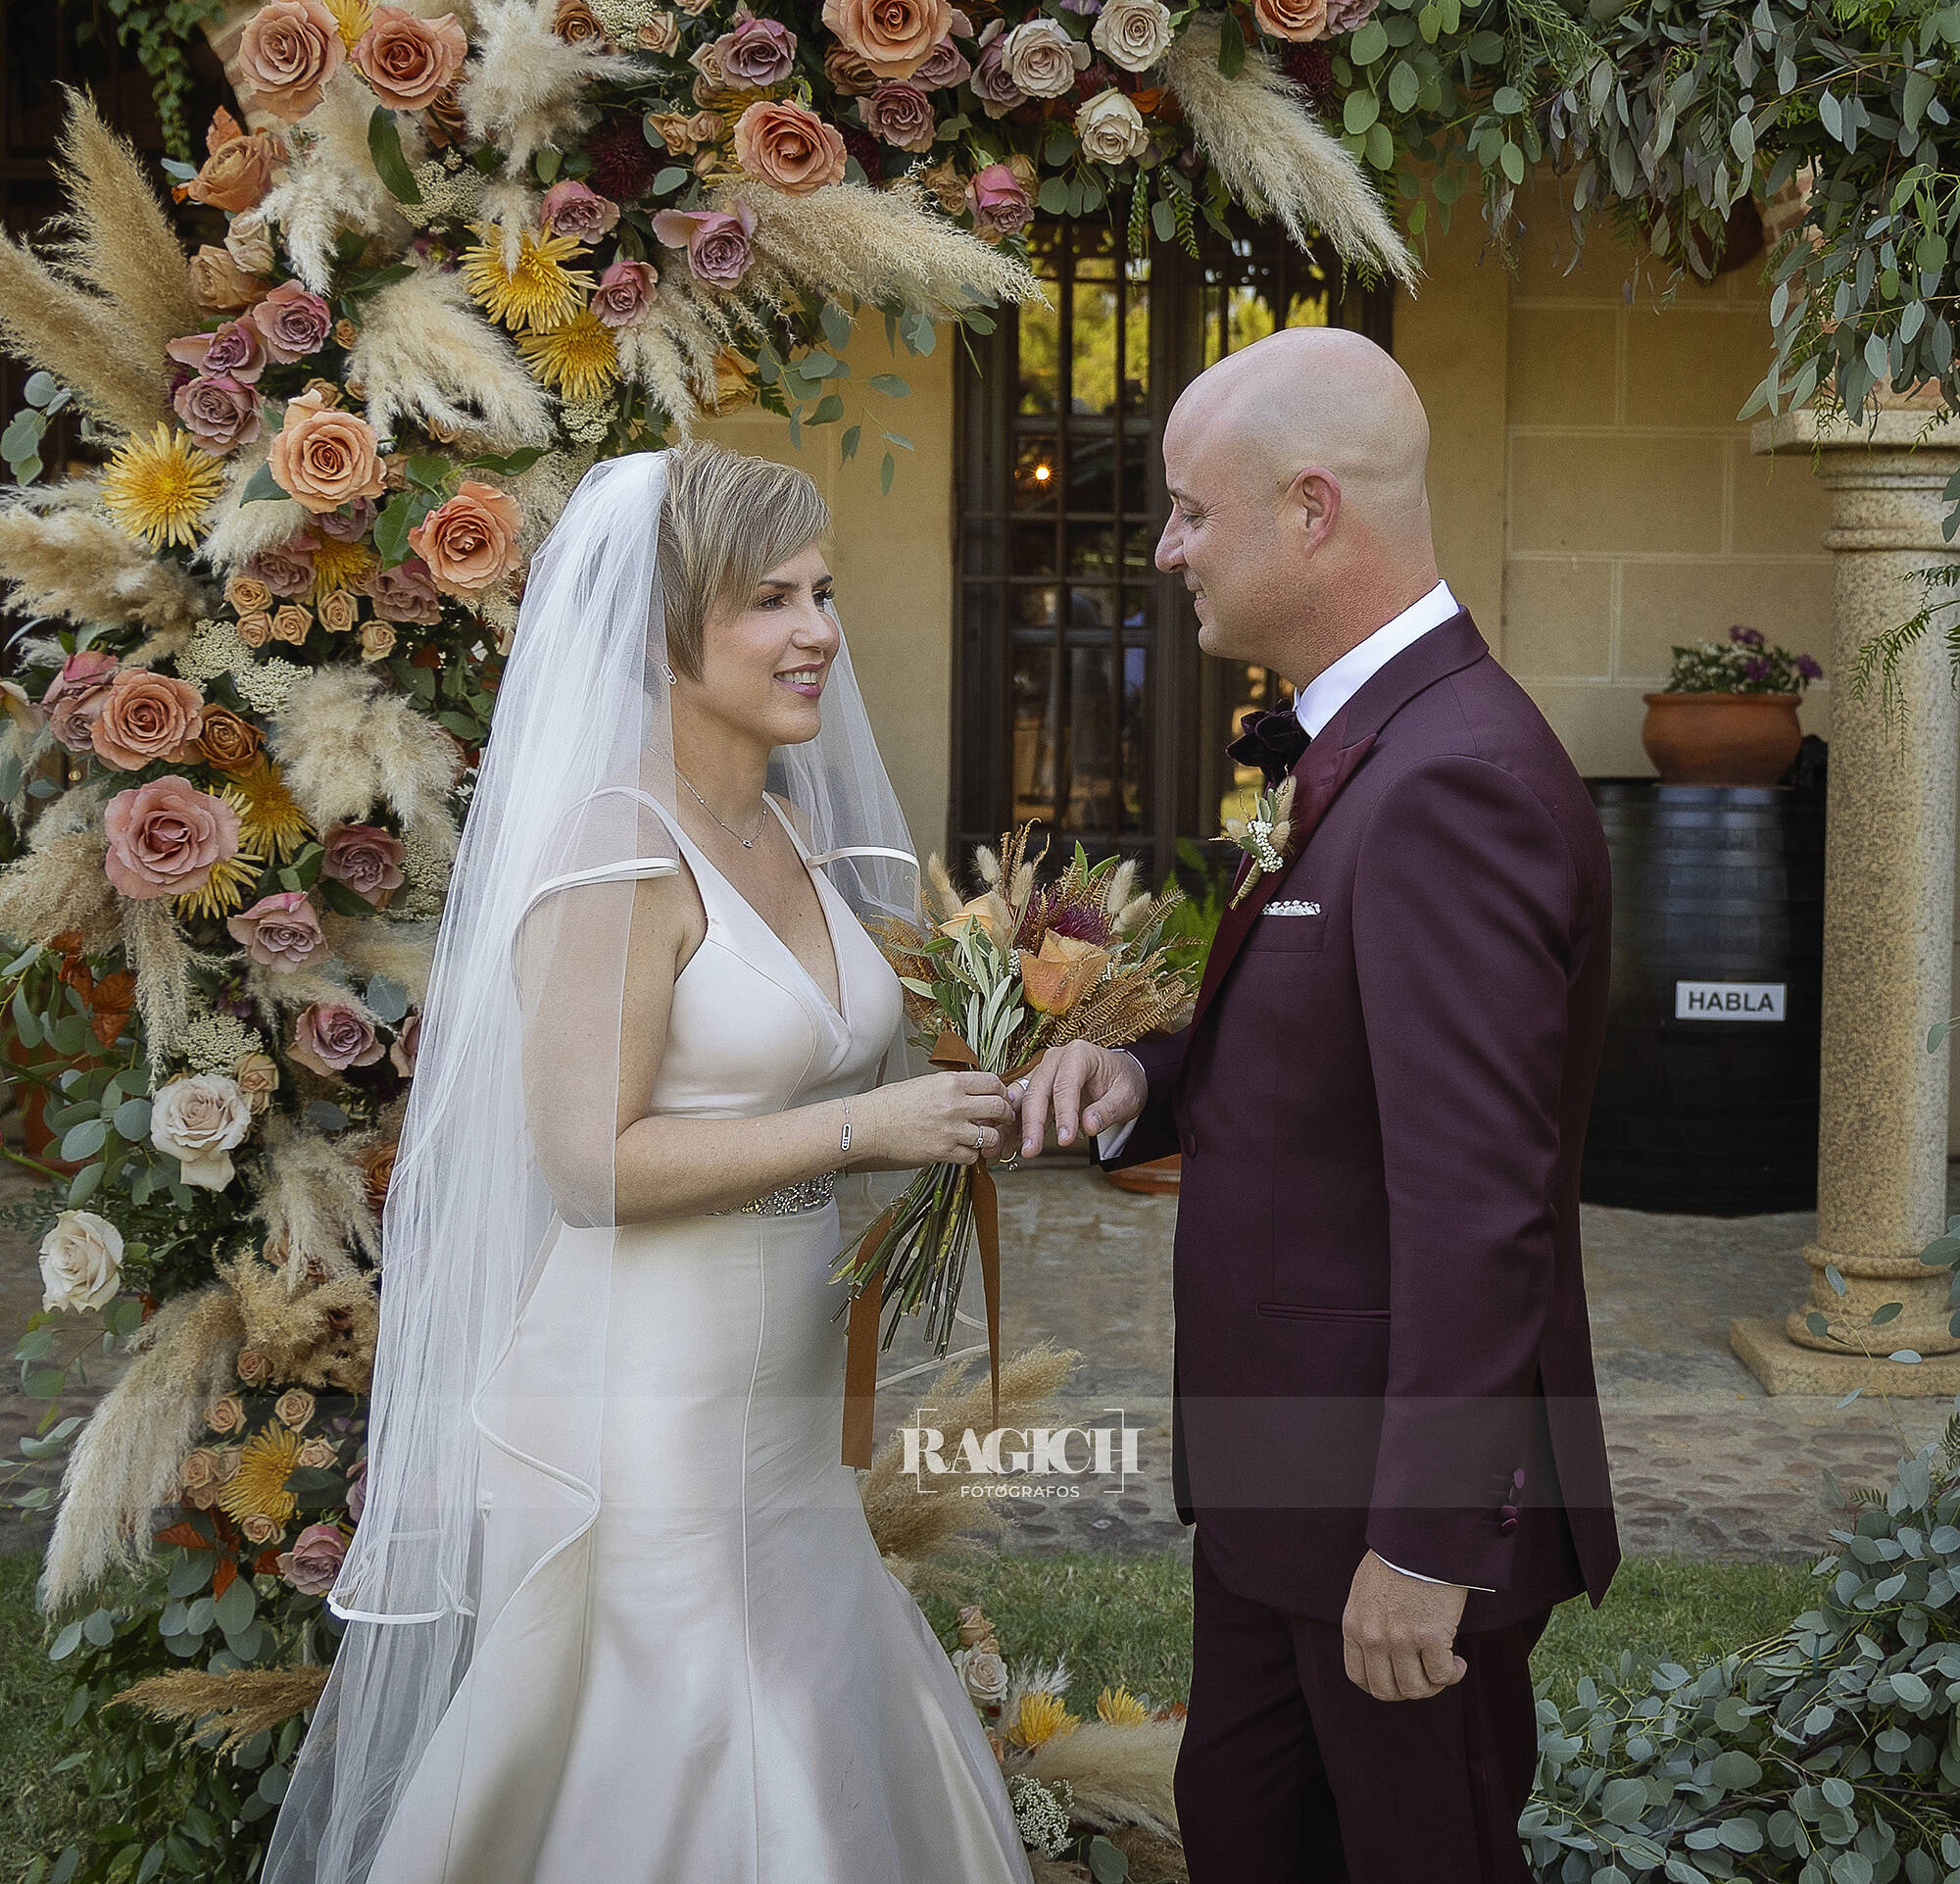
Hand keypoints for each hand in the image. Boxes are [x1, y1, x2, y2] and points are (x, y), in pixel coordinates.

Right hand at [847, 1071, 1014, 1168]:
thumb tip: (975, 1093)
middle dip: (1006, 1114)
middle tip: (1004, 1119)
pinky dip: (972, 1155)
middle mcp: (955, 1104)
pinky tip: (964, 1150)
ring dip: (992, 1138)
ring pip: (991, 1136)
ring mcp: (951, 1129)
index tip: (1002, 1097)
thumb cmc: (891, 1103)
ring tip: (986, 1138)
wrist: (871, 1124)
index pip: (992, 1082)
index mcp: (950, 1082)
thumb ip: (953, 1087)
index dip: (1002, 1091)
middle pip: (999, 1107)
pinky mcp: (944, 1151)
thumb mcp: (926, 1083)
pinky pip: (972, 1156)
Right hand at [1012, 1043, 1146, 1157]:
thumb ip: (1107, 1110)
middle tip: (1032, 1150)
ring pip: (1026, 1097)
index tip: (1064, 1140)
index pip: (1066, 1084)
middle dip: (1034, 1122)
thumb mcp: (1125, 1097)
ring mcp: (1044, 1069)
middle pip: (1038, 1090)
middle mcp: (1056, 1057)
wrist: (1121, 1075)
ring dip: (1021, 1124)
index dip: (1064, 1114)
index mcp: (1079, 1053)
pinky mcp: (1039, 1083)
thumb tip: (1088, 1126)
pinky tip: (1015, 1141)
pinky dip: (1019, 1121)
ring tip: (1019, 1149)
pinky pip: (1024, 1102)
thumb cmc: (1123, 1082)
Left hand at [1340, 1551, 1468, 1701]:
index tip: (1398, 1679)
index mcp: (1353, 1625)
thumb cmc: (1395, 1560)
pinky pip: (1441, 1675)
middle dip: (1408, 1690)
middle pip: (1386, 1690)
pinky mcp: (1429, 1637)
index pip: (1358, 1677)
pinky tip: (1458, 1662)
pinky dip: (1453, 1674)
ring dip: (1433, 1685)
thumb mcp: (1364, 1592)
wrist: (1419, 1539)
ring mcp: (1399, 1639)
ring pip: (1415, 1689)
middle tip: (1424, 1677)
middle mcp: (1372, 1637)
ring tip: (1444, 1667)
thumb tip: (1381, 1650)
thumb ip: (1368, 1622)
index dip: (1382, 1685)